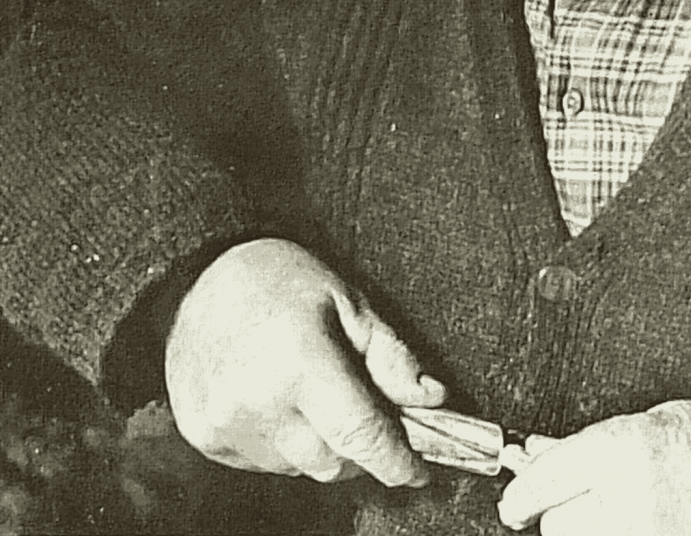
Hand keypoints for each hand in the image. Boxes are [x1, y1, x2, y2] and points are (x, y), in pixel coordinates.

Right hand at [165, 238, 445, 485]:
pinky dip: (285, 446)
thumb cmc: (281, 281)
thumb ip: (393, 356)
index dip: (397, 462)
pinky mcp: (204, 436)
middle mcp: (257, 401)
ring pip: (300, 468)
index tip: (419, 473)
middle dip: (361, 450)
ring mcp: (225, 423)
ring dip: (322, 447)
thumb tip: (433, 399)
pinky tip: (281, 402)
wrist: (198, 276)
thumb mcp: (350, 303)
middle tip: (368, 415)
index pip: (360, 436)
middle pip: (333, 462)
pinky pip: (264, 464)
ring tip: (316, 397)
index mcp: (300, 362)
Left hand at [497, 401, 690, 535]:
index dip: (520, 494)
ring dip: (589, 529)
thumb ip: (582, 446)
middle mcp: (627, 499)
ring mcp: (643, 535)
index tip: (514, 502)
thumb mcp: (640, 425)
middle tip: (586, 497)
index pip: (542, 482)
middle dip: (562, 511)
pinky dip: (610, 535)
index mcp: (620, 450)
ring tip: (620, 510)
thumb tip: (530, 457)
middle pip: (557, 524)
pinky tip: (630, 523)